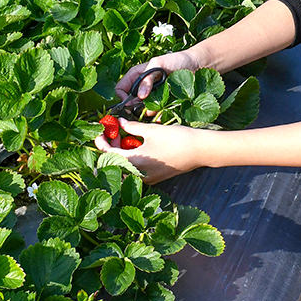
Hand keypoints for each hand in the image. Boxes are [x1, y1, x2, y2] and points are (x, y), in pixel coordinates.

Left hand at [95, 117, 210, 183]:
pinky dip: (132, 157)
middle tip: (113, 131)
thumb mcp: (152, 130)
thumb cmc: (177, 139)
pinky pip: (137, 169)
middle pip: (116, 163)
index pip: (108, 154)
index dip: (101, 142)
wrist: (200, 151)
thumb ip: (132, 127)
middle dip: (111, 147)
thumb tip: (119, 122)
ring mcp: (148, 178)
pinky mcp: (155, 177)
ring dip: (122, 152)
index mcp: (135, 162)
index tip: (99, 131)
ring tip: (124, 136)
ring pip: (126, 167)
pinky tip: (137, 144)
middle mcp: (139, 174)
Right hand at [113, 49, 204, 118]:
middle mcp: (142, 87)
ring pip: (143, 110)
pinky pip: (157, 113)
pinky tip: (163, 114)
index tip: (129, 104)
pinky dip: (158, 115)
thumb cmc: (176, 60)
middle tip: (143, 109)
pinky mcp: (163, 103)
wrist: (195, 65)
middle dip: (135, 108)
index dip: (122, 97)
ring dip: (148, 112)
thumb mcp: (158, 64)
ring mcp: (153, 96)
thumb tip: (139, 96)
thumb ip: (147, 78)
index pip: (121, 88)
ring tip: (157, 109)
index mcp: (137, 75)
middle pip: (130, 102)